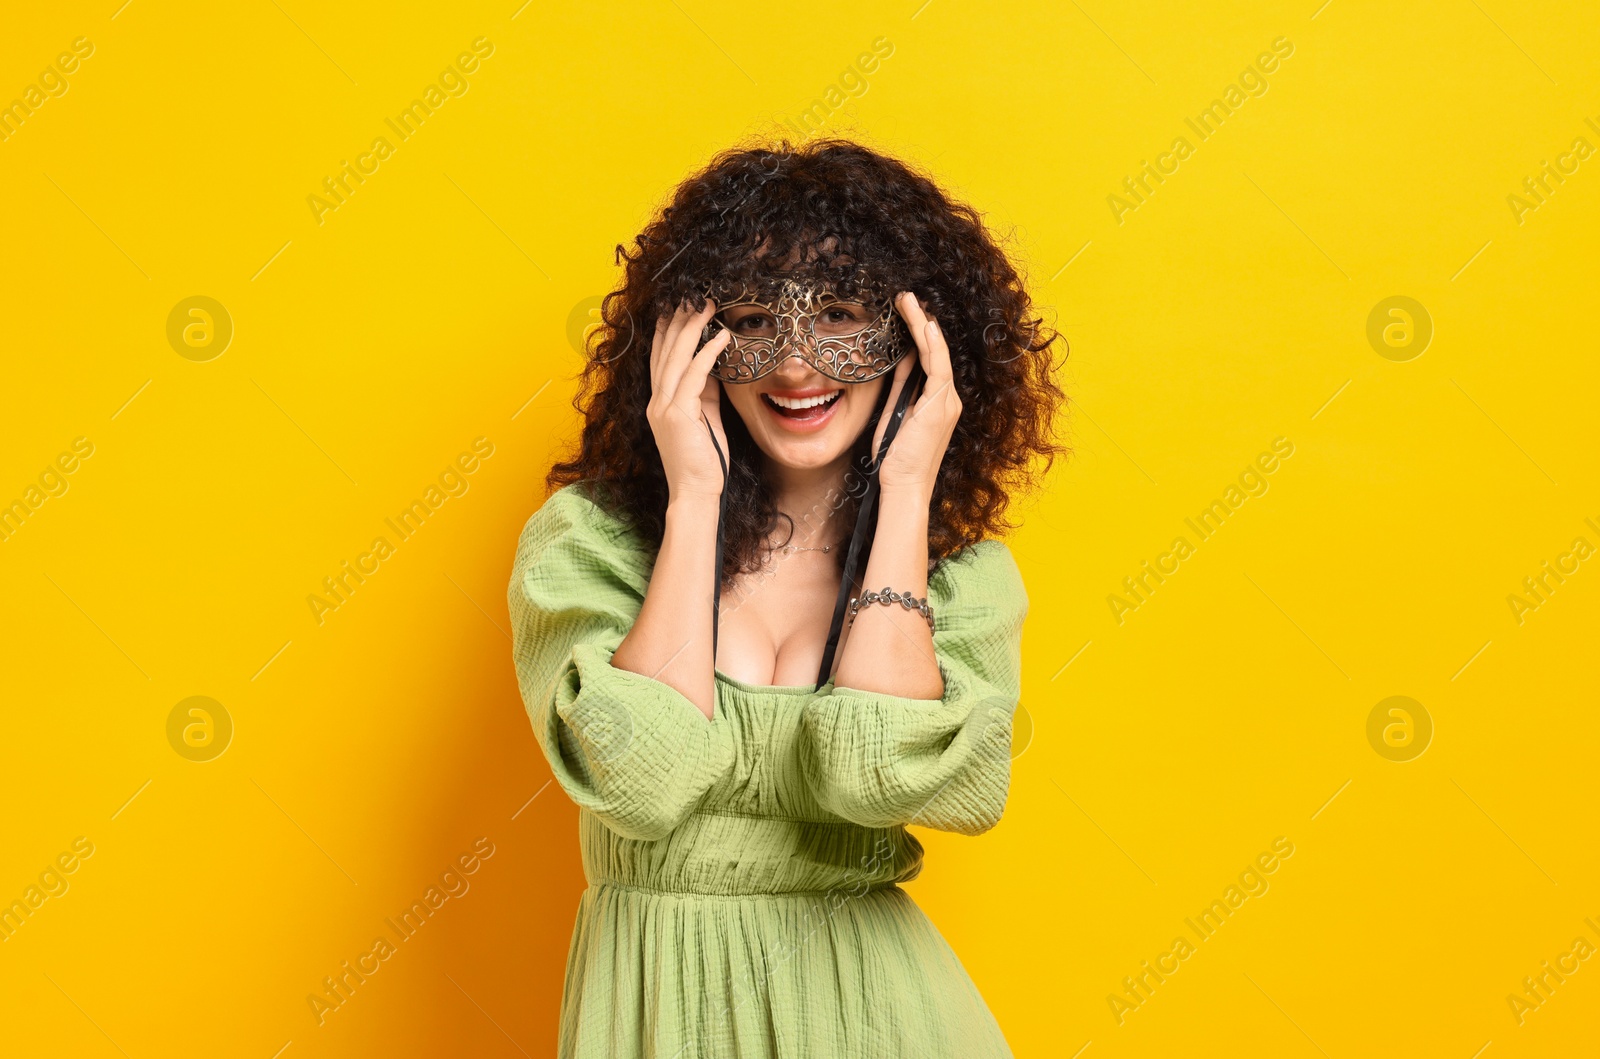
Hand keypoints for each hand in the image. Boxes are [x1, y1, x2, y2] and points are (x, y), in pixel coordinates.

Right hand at [648, 301, 732, 502]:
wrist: (695, 492)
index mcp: (659, 403)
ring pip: (676, 357)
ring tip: (707, 306)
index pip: (660, 359)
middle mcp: (657, 402)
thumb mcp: (704, 419)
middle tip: (691, 297)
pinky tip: (721, 336)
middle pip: (665, 351)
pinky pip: (695, 374)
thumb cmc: (703, 461)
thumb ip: (705, 393)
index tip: (676, 309)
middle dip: (677, 321)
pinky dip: (707, 352)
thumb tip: (713, 366)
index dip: (666, 331)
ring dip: (692, 328)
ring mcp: (665, 407)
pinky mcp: (679, 414)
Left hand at [871, 292, 961, 499]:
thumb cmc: (896, 457)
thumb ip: (901, 387)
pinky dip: (932, 345)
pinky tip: (925, 324)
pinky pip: (938, 368)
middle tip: (907, 298)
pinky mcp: (940, 406)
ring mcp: (946, 402)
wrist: (904, 484)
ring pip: (937, 354)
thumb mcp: (894, 414)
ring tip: (909, 301)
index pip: (928, 359)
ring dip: (923, 325)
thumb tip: (902, 359)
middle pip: (935, 351)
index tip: (906, 313)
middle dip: (921, 322)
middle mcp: (947, 399)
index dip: (918, 334)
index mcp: (935, 401)